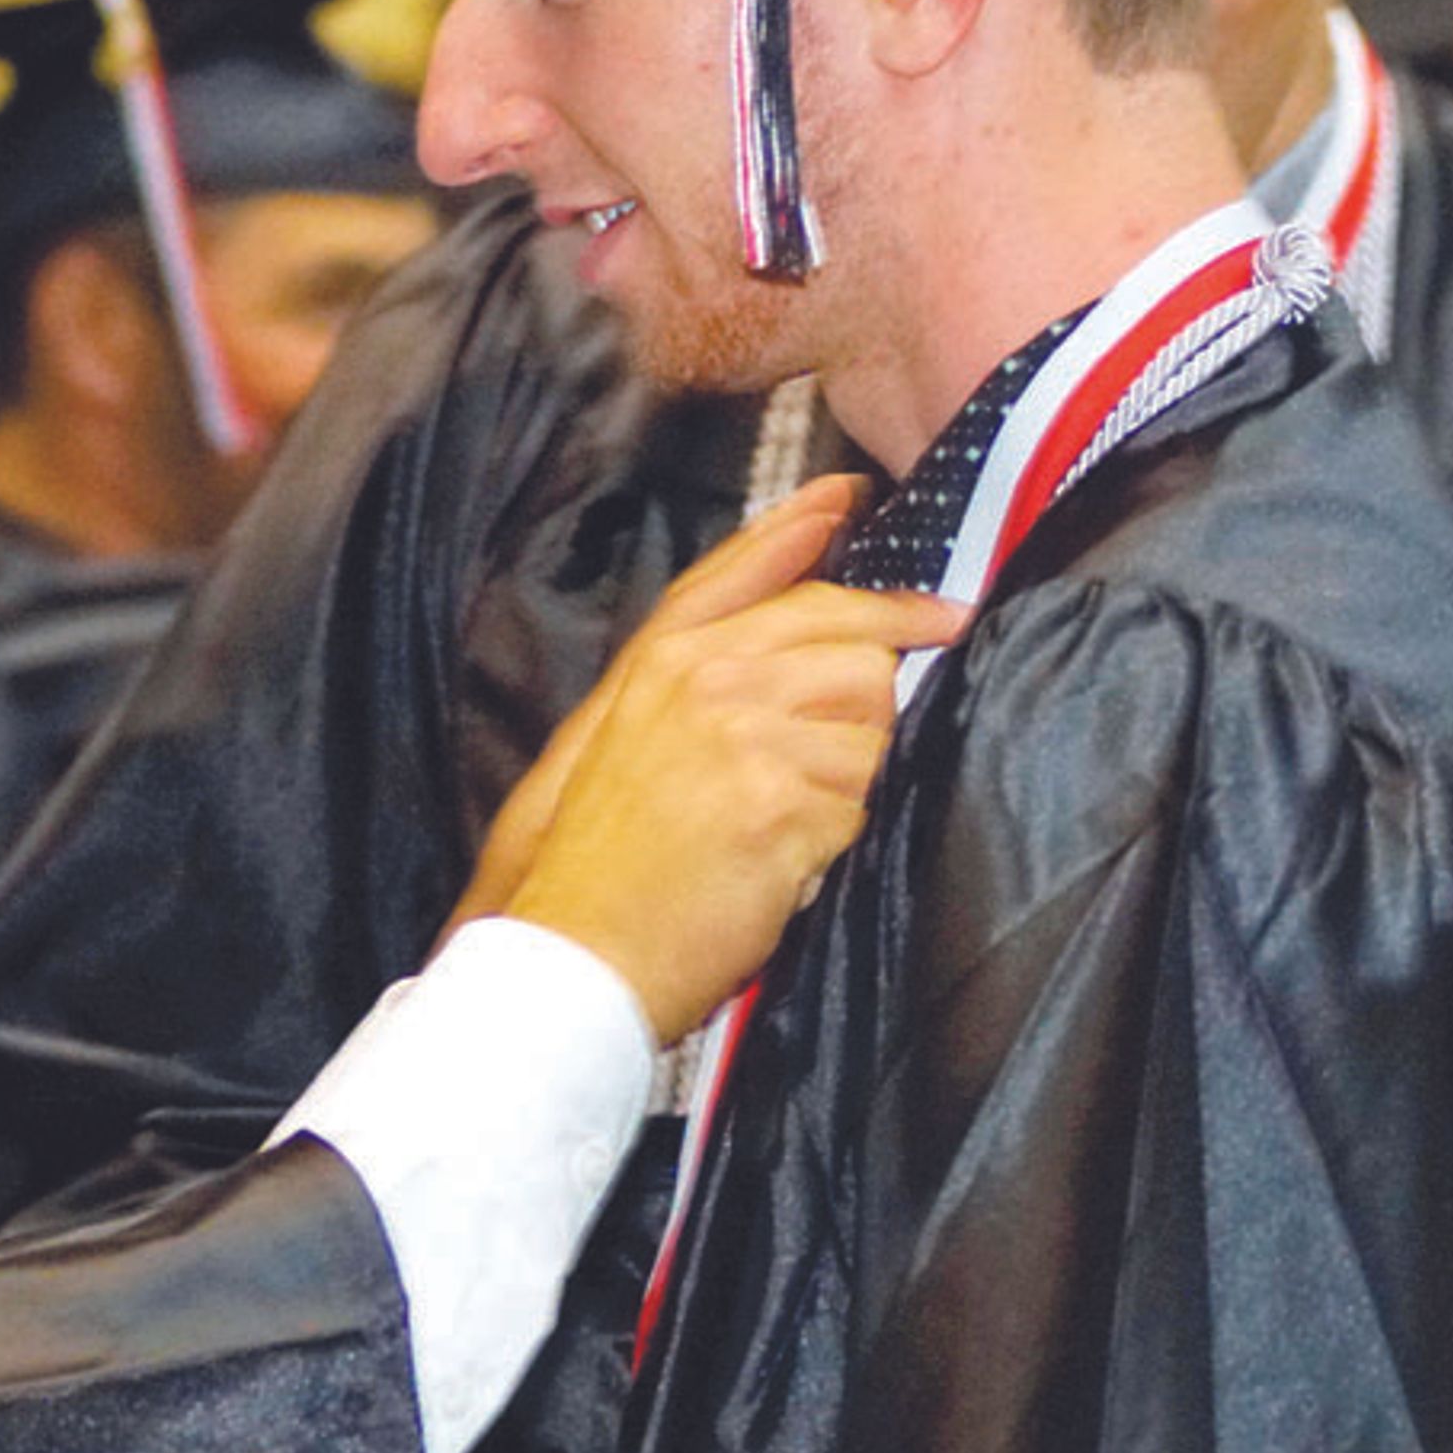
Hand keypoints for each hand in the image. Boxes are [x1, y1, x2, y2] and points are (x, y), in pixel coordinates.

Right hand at [463, 475, 967, 1041]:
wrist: (575, 949)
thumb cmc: (596, 859)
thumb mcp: (619, 735)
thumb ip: (696, 671)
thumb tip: (788, 636)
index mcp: (663, 659)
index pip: (759, 575)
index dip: (807, 530)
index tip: (850, 503)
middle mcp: (707, 679)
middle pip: (848, 636)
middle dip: (877, 679)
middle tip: (877, 710)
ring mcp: (745, 735)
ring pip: (871, 724)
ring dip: (850, 781)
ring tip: (789, 824)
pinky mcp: (781, 803)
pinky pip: (861, 803)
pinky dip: (836, 841)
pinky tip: (783, 867)